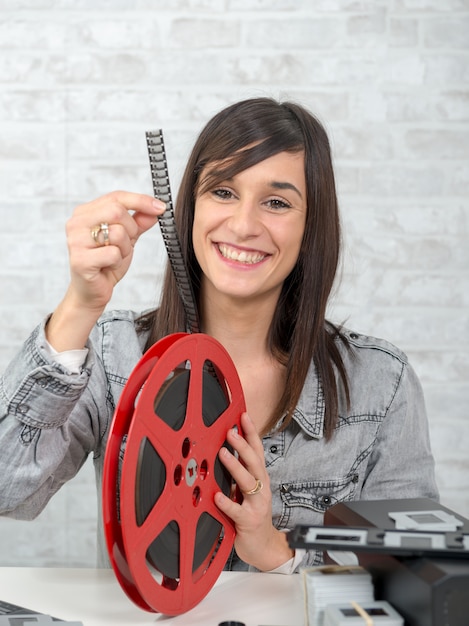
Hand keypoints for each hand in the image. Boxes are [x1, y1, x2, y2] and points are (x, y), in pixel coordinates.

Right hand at [65, 191, 164, 311]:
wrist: (92, 291)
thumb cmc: (106, 263)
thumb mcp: (127, 238)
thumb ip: (139, 222)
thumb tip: (156, 208)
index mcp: (85, 213)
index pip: (116, 197)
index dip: (140, 200)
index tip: (160, 207)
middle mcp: (76, 223)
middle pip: (117, 211)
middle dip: (131, 229)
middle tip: (127, 243)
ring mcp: (76, 241)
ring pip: (117, 233)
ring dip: (124, 248)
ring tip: (114, 256)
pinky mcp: (80, 260)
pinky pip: (113, 253)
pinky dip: (117, 262)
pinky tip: (108, 266)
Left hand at [214, 412, 293, 570]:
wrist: (265, 546)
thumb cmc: (253, 514)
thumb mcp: (248, 490)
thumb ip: (239, 473)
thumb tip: (223, 449)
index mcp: (260, 478)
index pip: (257, 451)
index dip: (251, 433)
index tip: (243, 416)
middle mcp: (262, 488)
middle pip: (254, 462)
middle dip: (243, 445)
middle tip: (230, 431)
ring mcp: (257, 504)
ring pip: (248, 482)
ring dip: (235, 466)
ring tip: (223, 453)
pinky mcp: (249, 521)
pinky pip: (237, 510)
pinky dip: (227, 502)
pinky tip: (217, 496)